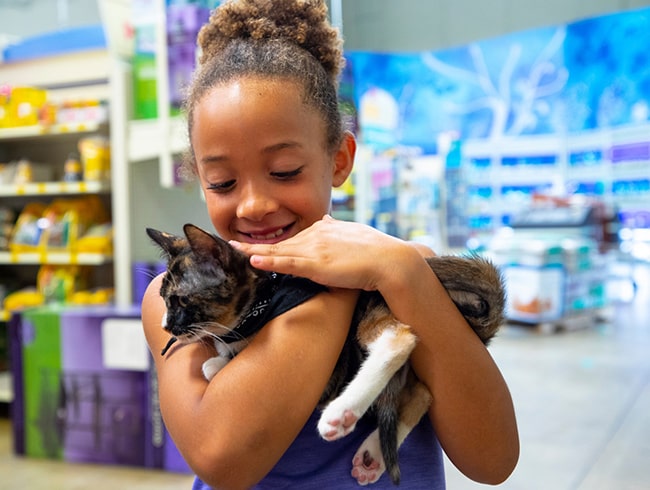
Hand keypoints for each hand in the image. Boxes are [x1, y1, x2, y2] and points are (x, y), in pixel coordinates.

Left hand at [230, 215, 410, 290]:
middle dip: (253, 244)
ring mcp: (315, 249)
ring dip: (253, 251)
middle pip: (278, 242)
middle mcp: (315, 235)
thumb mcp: (352, 234)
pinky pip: (287, 263)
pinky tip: (253, 261)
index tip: (253, 245)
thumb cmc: (375, 251)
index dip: (272, 243)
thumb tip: (325, 219)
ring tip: (232, 251)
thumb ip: (336, 228)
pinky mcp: (317, 264)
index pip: (292, 237)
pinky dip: (269, 262)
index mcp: (323, 229)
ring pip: (277, 251)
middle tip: (229, 245)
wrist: (390, 260)